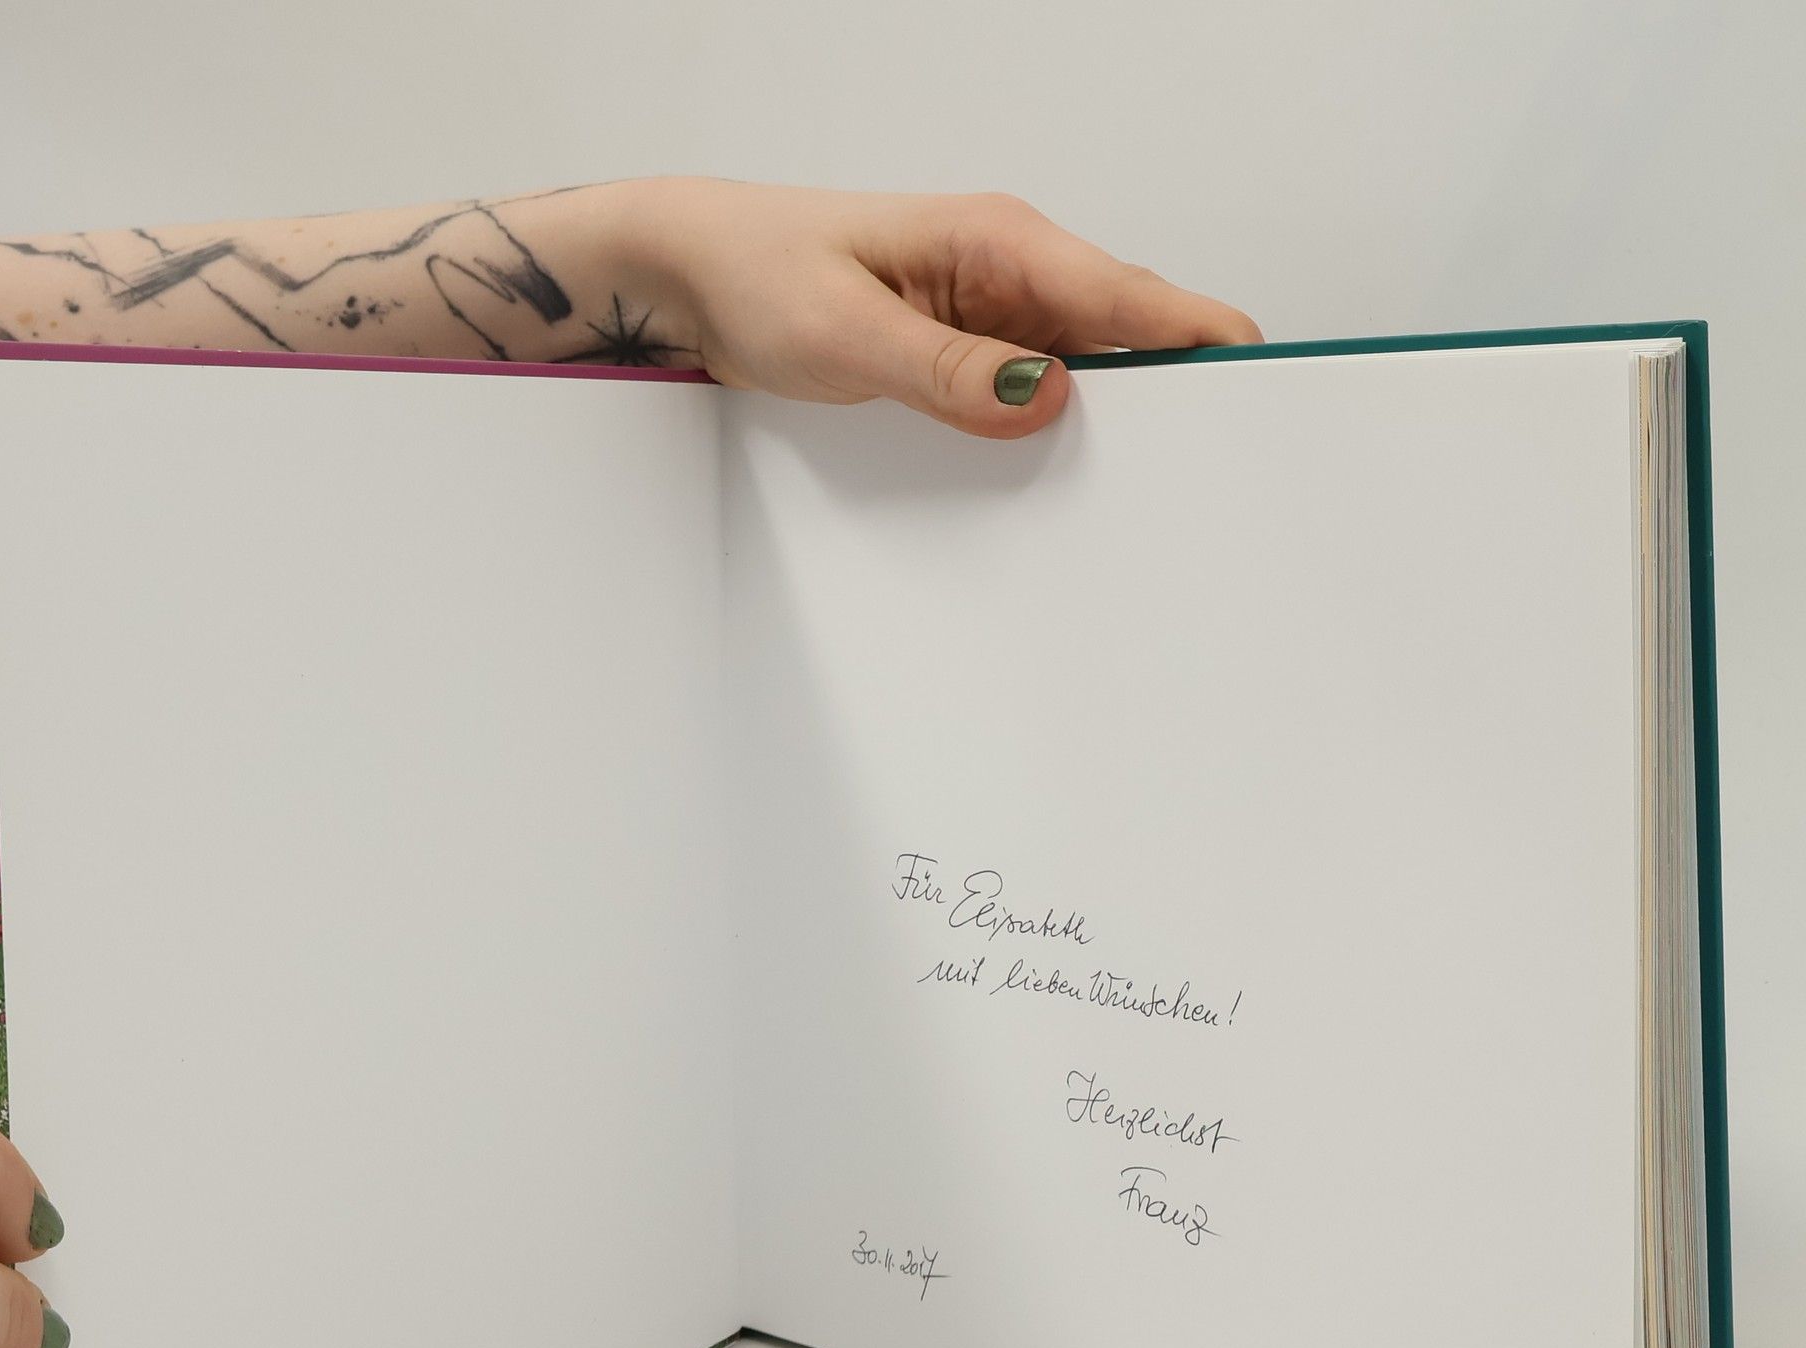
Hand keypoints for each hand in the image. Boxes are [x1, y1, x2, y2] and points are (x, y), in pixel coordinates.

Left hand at [630, 179, 1261, 438]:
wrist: (692, 274)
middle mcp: (1014, 272)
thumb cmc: (757, 273)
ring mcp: (995, 315)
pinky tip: (1053, 487)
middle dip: (1171, 406)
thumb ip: (946, 369)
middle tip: (1186, 489)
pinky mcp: (970, 353)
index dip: (1207, 351)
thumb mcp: (845, 333)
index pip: (1136, 297)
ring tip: (1127, 505)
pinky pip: (1035, 396)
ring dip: (1110, 432)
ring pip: (1090, 377)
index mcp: (1001, 241)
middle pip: (1134, 342)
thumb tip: (1045, 397)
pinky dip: (1053, 436)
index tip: (1254, 409)